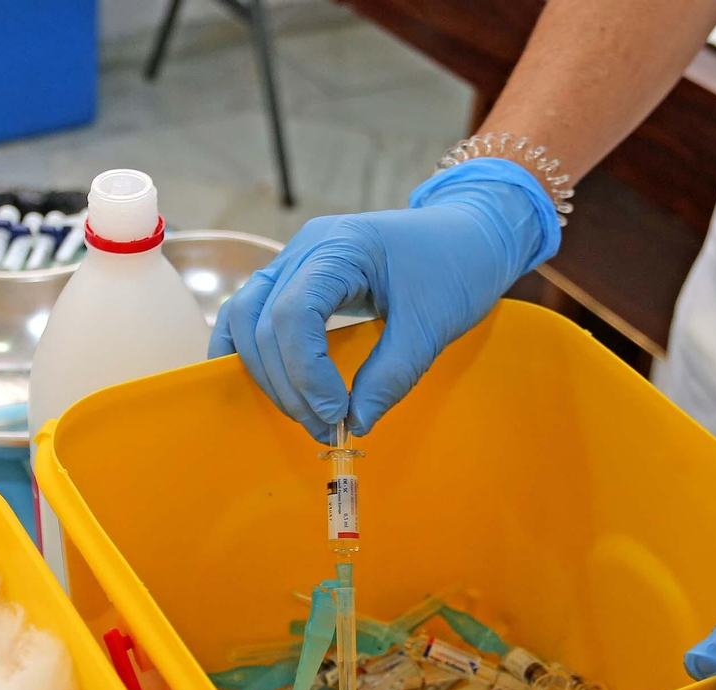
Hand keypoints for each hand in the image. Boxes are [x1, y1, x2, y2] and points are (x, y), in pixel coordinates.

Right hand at [208, 159, 559, 440]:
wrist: (470, 235)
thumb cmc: (458, 268)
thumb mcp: (432, 327)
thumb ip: (391, 376)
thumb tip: (355, 424)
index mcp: (342, 246)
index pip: (293, 313)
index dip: (305, 373)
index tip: (337, 414)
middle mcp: (307, 247)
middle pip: (261, 320)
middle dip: (288, 385)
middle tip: (326, 429)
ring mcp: (295, 259)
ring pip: (245, 318)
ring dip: (268, 375)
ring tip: (309, 416)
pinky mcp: (296, 277)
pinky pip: (253, 314)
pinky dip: (253, 353)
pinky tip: (270, 387)